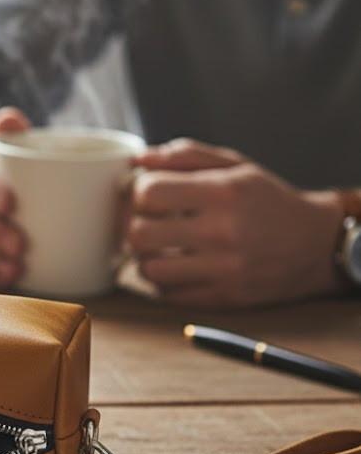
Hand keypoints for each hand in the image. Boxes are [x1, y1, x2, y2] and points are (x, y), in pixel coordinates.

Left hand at [126, 138, 343, 307]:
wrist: (316, 245)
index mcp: (224, 193)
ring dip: (146, 258)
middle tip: (148, 223)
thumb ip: (185, 156)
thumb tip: (137, 159)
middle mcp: (223, 232)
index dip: (139, 193)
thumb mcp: (235, 166)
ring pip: (149, 270)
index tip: (149, 195)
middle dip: (136, 226)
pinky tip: (177, 268)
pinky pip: (169, 295)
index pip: (149, 193)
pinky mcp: (224, 297)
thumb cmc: (267, 200)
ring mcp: (224, 269)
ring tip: (160, 248)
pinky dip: (164, 282)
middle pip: (139, 234)